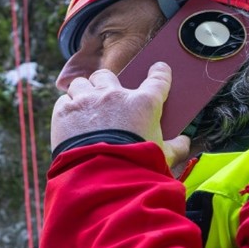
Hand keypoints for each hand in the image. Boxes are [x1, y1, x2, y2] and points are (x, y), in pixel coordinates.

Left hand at [51, 62, 191, 168]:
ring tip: (83, 107)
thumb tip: (185, 143)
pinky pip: (64, 100)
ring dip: (83, 92)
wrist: (102, 178)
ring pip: (81, 83)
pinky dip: (67, 108)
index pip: (158, 80)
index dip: (160, 72)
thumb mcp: (163, 157)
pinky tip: (70, 121)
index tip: (159, 69)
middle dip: (105, 84)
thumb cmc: (136, 167)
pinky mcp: (64, 112)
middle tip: (105, 97)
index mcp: (144, 104)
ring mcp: (87, 101)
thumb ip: (176, 147)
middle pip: (107, 75)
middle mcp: (114, 96)